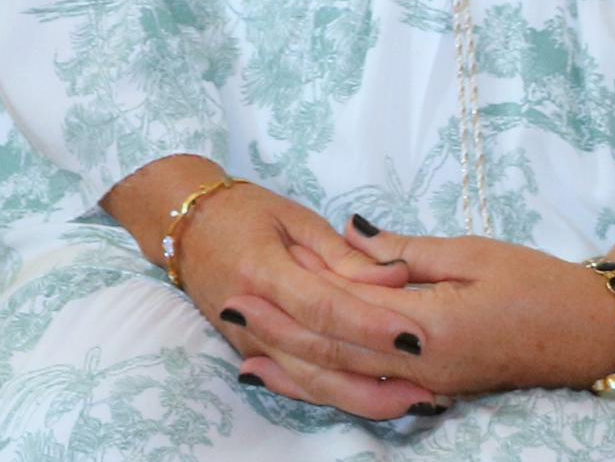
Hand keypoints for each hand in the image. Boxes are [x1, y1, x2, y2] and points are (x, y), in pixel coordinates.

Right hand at [161, 183, 426, 422]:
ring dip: (364, 398)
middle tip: (430, 383)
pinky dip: (336, 397)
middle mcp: (252, 315)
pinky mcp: (252, 354)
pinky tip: (374, 403)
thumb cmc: (242, 211)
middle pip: (318, 358)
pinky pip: (297, 383)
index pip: (322, 307)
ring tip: (414, 402)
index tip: (416, 334)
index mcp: (262, 269)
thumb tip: (397, 276)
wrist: (183, 227)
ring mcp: (249, 341)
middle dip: (377, 374)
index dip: (369, 325)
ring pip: (310, 382)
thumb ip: (343, 254)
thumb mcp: (293, 217)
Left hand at [232, 233, 614, 406]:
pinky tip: (303, 378)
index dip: (297, 295)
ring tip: (244, 351)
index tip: (251, 276)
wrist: (590, 331)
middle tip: (226, 306)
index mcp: (431, 328)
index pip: (347, 311)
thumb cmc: (537, 282)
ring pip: (348, 383)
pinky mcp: (437, 388)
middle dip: (279, 333)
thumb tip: (351, 235)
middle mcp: (424, 367)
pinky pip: (373, 392)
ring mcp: (430, 385)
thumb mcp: (470, 254)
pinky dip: (332, 386)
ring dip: (295, 369)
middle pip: (336, 354)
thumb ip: (404, 253)